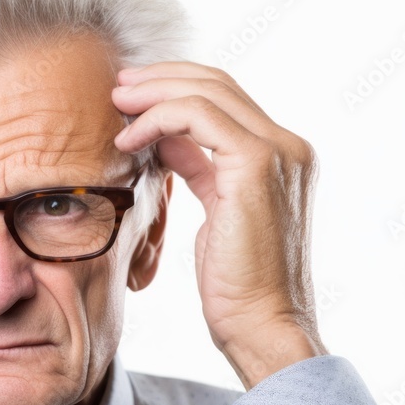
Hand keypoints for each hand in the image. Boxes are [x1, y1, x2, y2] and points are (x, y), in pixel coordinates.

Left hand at [112, 62, 326, 388]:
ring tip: (116, 102)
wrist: (262, 326)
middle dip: (160, 79)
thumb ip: (200, 167)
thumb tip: (166, 136)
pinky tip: (128, 139)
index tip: (132, 95)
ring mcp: (279, 152)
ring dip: (154, 92)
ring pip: (207, 91)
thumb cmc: (237, 283)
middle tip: (117, 86)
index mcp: (282, 155)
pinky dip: (157, 118)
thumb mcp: (215, 211)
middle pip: (218, 82)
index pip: (226, 97)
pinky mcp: (257, 164)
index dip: (175, 87)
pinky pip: (198, 116)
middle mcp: (288, 146)